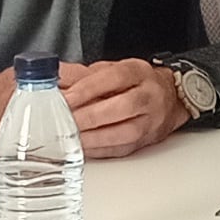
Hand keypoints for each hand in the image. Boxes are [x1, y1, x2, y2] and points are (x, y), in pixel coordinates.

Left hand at [58, 57, 189, 158]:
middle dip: (89, 116)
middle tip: (64, 122)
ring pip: (125, 132)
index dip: (88, 89)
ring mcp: (151, 121)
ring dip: (94, 137)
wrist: (169, 98)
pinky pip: (122, 149)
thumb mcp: (109, 69)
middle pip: (122, 107)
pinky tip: (82, 148)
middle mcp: (148, 96)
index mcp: (137, 72)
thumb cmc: (134, 83)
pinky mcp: (145, 142)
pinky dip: (99, 150)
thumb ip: (79, 74)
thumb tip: (51, 76)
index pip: (113, 78)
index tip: (65, 99)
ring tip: (70, 137)